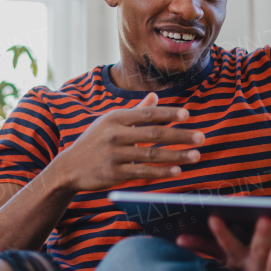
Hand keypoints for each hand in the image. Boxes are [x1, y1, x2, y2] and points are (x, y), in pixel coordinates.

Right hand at [50, 93, 204, 192]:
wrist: (69, 167)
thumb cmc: (94, 142)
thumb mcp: (109, 122)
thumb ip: (135, 111)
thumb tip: (156, 96)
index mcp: (115, 118)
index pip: (147, 114)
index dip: (168, 114)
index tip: (187, 116)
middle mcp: (115, 134)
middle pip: (154, 134)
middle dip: (180, 136)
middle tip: (201, 138)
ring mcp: (114, 155)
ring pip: (152, 154)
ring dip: (177, 156)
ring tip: (196, 156)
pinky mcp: (114, 174)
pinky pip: (143, 172)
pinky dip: (162, 172)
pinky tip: (177, 171)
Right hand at [178, 216, 270, 270]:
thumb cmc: (248, 268)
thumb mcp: (227, 259)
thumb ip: (205, 247)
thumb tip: (178, 238)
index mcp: (237, 262)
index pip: (226, 247)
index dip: (220, 234)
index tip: (214, 216)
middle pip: (257, 253)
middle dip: (260, 236)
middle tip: (265, 216)